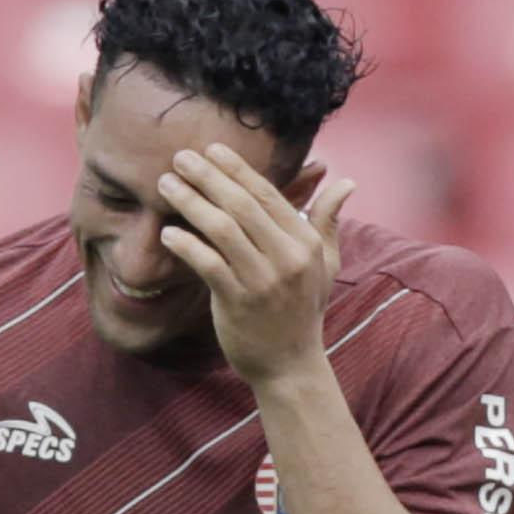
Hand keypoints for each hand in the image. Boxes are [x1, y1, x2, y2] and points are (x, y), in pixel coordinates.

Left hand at [155, 144, 354, 386]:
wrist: (290, 364)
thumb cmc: (303, 309)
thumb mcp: (324, 264)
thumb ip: (328, 221)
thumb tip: (346, 183)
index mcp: (307, 243)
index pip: (268, 195)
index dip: (237, 169)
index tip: (211, 149)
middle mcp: (289, 258)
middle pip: (242, 205)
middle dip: (208, 177)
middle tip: (179, 158)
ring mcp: (264, 280)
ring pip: (222, 229)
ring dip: (190, 203)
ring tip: (166, 186)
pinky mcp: (239, 301)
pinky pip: (207, 264)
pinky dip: (186, 246)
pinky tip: (167, 234)